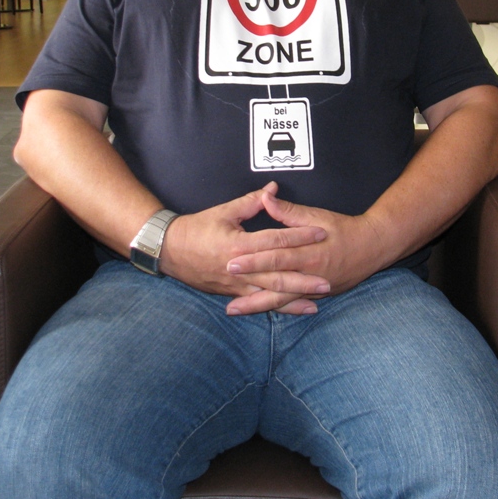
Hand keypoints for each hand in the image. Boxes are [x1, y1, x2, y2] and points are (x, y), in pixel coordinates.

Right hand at [160, 183, 331, 313]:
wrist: (169, 251)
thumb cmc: (197, 229)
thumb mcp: (224, 212)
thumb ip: (252, 202)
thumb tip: (273, 189)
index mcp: (239, 245)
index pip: (276, 240)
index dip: (300, 236)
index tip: (321, 233)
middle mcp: (240, 268)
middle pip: (278, 273)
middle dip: (304, 277)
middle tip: (328, 279)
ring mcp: (236, 284)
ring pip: (270, 293)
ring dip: (295, 297)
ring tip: (318, 300)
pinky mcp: (233, 293)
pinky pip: (259, 302)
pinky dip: (278, 307)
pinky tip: (295, 310)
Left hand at [223, 190, 391, 315]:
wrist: (373, 247)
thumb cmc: (343, 229)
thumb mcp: (317, 215)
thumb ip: (289, 211)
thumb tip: (266, 197)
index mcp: (308, 252)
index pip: (275, 256)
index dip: (252, 260)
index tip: (230, 261)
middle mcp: (310, 273)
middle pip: (273, 282)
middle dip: (247, 287)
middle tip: (224, 291)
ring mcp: (313, 287)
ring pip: (280, 300)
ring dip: (256, 305)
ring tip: (232, 309)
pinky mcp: (317, 294)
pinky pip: (292, 304)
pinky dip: (275, 309)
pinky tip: (259, 313)